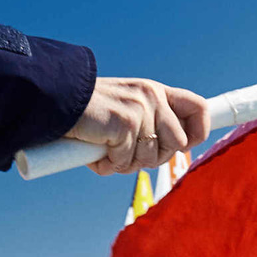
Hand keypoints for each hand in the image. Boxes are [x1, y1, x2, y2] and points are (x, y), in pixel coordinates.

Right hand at [65, 78, 208, 175]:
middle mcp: (152, 97)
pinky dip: (109, 164)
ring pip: (152, 157)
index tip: (184, 147)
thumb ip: (147, 123)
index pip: (198, 107)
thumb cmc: (89, 111)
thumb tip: (168, 153)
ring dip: (128, 164)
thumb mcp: (126, 108)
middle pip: (178, 143)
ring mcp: (140, 109)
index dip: (198, 133)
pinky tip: (96, 152)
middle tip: (128, 154)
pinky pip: (126, 161)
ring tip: (108, 152)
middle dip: (154, 158)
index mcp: (155, 91)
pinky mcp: (125, 124)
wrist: (58, 98)